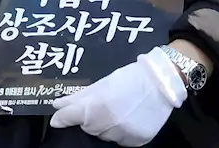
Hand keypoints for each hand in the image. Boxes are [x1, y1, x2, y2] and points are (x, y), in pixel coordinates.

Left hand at [49, 47, 185, 145]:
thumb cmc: (130, 78)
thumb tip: (57, 104)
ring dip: (105, 126)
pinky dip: (120, 133)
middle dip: (90, 119)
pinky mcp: (137, 141)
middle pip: (88, 128)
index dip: (62, 118)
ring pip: (104, 136)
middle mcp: (109, 123)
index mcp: (98, 106)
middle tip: (101, 106)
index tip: (57, 119)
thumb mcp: (103, 83)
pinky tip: (128, 119)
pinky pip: (121, 141)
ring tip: (117, 111)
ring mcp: (124, 134)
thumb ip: (79, 96)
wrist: (162, 82)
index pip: (71, 117)